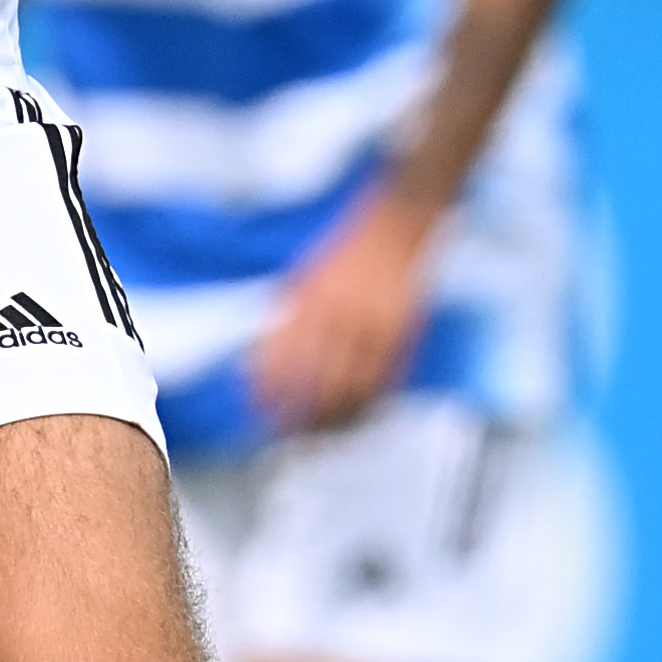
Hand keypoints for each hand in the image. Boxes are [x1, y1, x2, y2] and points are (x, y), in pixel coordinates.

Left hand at [246, 192, 433, 438]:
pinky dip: (369, 405)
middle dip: (298, 418)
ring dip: (333, 420)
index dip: (267, 394)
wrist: (394, 223)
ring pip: (350, 391)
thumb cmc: (344, 251)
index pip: (280, 361)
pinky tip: (356, 416)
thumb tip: (257, 364)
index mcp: (308, 302)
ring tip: (320, 437)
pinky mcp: (404, 334)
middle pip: (313, 385)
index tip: (258, 414)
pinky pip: (384, 382)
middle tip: (287, 437)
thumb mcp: (302, 279)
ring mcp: (373, 327)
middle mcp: (338, 317)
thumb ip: (283, 320)